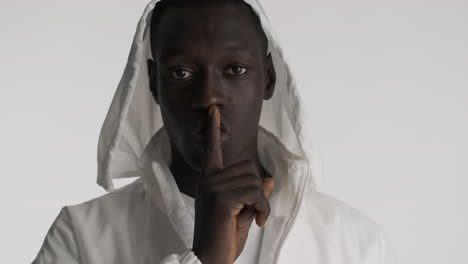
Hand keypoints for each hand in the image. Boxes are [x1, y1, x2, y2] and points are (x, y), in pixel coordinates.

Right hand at [192, 105, 274, 263]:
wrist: (210, 258)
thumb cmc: (224, 236)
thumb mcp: (242, 212)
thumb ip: (254, 194)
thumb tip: (270, 178)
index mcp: (210, 180)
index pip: (212, 150)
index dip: (214, 130)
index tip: (214, 112)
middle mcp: (209, 179)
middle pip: (249, 168)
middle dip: (257, 190)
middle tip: (251, 210)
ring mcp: (214, 187)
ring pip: (255, 182)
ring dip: (261, 203)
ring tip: (251, 217)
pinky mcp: (222, 199)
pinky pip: (256, 195)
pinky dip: (263, 210)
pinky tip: (256, 222)